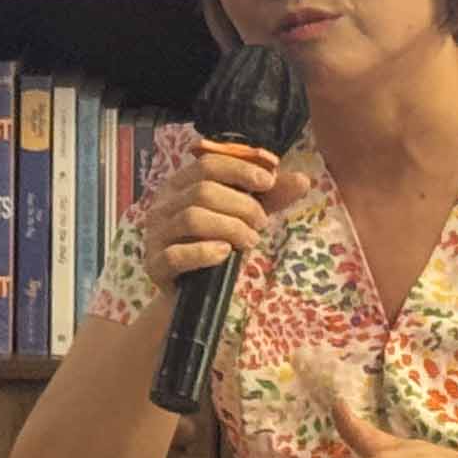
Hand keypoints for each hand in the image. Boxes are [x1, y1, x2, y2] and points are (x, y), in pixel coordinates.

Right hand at [137, 141, 304, 284]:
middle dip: (241, 205)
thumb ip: (270, 198)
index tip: (268, 181)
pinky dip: (206, 252)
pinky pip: (177, 254)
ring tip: (250, 241)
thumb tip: (302, 180)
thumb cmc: (216, 246)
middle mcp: (162, 205)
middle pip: (202, 190)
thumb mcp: (243, 216)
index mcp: (180, 185)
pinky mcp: (155, 265)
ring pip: (192, 218)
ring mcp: (155, 235)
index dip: (240, 169)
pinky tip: (225, 254)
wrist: (192, 293)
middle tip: (262, 223)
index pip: (207, 164)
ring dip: (230, 227)